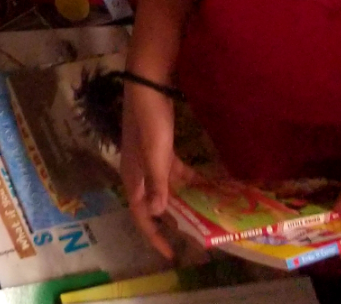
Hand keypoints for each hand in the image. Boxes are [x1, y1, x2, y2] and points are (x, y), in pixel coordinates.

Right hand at [121, 81, 193, 259]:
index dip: (153, 235)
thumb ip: (157, 183)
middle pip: (154, 205)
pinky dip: (188, 181)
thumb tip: (159, 213)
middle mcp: (139, 171)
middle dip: (172, 223)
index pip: (140, 214)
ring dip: (183, 202)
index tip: (171, 254)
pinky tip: (206, 185)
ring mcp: (150, 158)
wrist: (147, 84)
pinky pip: (174, 172)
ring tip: (204, 215)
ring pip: (166, 189)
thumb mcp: (156, 153)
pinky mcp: (160, 147)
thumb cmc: (149, 120)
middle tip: (194, 237)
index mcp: (134, 175)